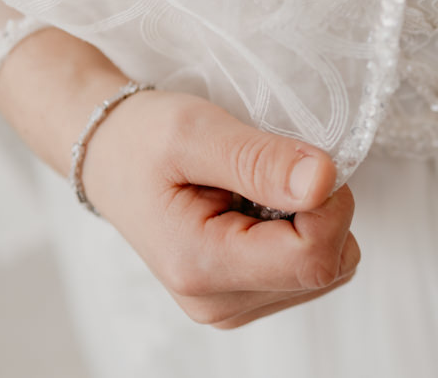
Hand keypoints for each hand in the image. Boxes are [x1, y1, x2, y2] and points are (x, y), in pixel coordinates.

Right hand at [84, 89, 358, 327]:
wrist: (109, 155)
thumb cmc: (142, 139)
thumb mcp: (195, 131)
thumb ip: (261, 159)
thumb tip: (324, 181)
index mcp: (202, 267)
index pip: (313, 256)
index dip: (328, 203)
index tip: (298, 161)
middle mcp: (219, 303)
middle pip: (328, 266)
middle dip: (324, 210)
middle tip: (276, 170)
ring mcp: (232, 306)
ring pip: (328, 269)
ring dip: (314, 221)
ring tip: (260, 189)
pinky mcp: (244, 297)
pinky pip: (310, 269)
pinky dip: (302, 232)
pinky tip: (261, 208)